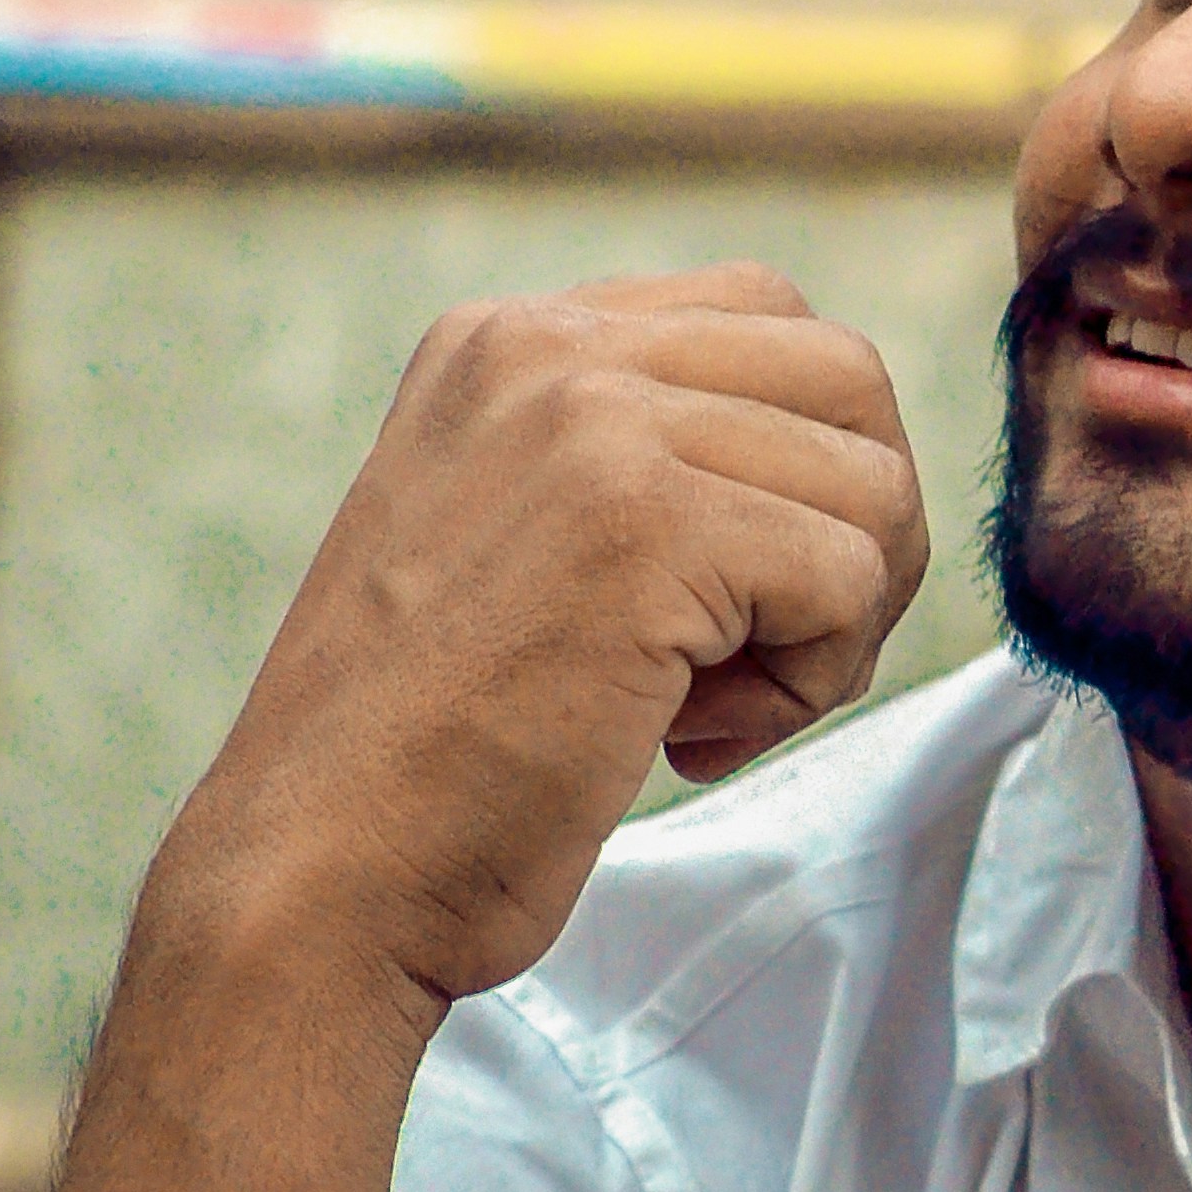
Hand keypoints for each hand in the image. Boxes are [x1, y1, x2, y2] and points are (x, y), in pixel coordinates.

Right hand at [165, 266, 928, 1020]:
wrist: (321, 871)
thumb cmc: (432, 755)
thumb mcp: (519, 543)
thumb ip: (639, 466)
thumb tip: (850, 471)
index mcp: (509, 340)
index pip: (767, 320)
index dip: (802, 474)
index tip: (725, 601)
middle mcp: (550, 346)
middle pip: (846, 380)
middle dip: (857, 532)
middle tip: (766, 661)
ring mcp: (596, 422)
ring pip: (870, 484)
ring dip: (832, 626)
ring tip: (708, 708)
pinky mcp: (649, 522)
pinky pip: (850, 578)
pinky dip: (809, 684)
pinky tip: (687, 737)